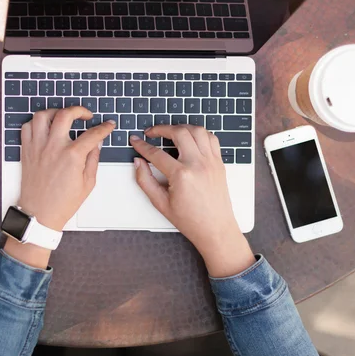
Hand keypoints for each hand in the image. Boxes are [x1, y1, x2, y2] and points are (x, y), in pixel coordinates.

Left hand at [5, 107, 114, 268]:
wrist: (40, 214)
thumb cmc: (63, 202)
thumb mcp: (88, 183)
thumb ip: (93, 159)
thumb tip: (96, 143)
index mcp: (72, 156)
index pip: (93, 134)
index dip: (104, 127)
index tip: (108, 125)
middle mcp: (54, 147)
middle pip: (66, 114)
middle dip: (79, 110)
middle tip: (86, 115)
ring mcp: (38, 147)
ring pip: (43, 115)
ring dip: (56, 112)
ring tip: (63, 117)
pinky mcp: (27, 150)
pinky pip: (27, 127)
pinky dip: (37, 122)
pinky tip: (46, 127)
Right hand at [130, 125, 254, 276]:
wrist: (216, 228)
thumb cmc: (190, 220)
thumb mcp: (160, 203)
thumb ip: (145, 180)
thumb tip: (138, 163)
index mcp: (182, 176)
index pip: (156, 153)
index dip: (142, 145)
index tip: (135, 141)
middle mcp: (198, 164)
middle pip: (179, 132)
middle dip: (162, 128)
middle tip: (151, 132)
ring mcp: (211, 161)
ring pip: (197, 130)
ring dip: (181, 127)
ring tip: (170, 132)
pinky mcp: (219, 163)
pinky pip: (211, 138)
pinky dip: (199, 133)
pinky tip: (190, 138)